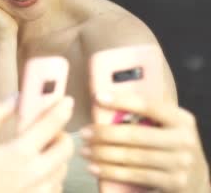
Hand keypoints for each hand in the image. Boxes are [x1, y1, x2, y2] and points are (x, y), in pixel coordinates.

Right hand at [0, 96, 74, 192]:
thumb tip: (15, 97)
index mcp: (19, 153)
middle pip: (66, 147)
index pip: (52, 125)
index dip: (62, 109)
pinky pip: (56, 186)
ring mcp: (42, 192)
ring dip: (54, 156)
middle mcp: (37, 174)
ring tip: (33, 156)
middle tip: (45, 132)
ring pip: (63, 167)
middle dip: (59, 135)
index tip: (66, 101)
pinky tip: (29, 176)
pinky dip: (49, 176)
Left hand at [80, 92, 209, 191]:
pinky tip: (95, 167)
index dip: (122, 100)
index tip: (98, 97)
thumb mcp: (167, 128)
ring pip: (132, 157)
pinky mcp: (173, 182)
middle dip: (105, 133)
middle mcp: (183, 139)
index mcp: (180, 119)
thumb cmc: (171, 148)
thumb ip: (145, 118)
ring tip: (85, 151)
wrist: (196, 180)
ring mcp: (180, 163)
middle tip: (84, 133)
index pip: (148, 105)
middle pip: (135, 134)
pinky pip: (135, 175)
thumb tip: (104, 105)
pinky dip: (111, 171)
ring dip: (103, 154)